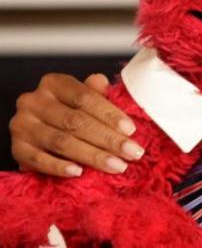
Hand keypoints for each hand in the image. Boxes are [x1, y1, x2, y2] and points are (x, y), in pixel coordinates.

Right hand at [9, 73, 143, 176]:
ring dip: (92, 156)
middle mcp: (33, 101)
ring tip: (116, 165)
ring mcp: (22, 125)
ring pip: (61, 141)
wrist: (37, 128)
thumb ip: (94, 92)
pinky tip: (79, 172)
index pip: (85, 97)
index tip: (131, 130)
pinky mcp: (16, 149)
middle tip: (132, 152)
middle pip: (75, 122)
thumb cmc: (67, 110)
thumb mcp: (81, 98)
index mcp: (53, 83)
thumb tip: (102, 81)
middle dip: (108, 139)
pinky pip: (39, 160)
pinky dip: (59, 167)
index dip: (109, 114)